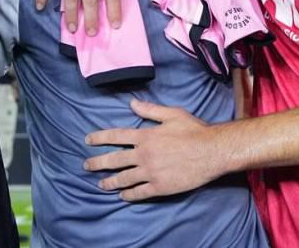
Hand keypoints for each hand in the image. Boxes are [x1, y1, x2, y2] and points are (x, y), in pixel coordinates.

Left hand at [84, 99, 219, 200]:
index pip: (116, 136)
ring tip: (100, 184)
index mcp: (145, 136)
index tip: (88, 141)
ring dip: (110, 181)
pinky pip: (139, 192)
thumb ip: (150, 110)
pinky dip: (129, 195)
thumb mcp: (172, 114)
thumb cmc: (194, 130)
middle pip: (114, 159)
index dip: (100, 138)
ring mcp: (151, 172)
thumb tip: (131, 103)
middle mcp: (144, 154)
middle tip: (86, 165)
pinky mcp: (160, 186)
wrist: (211, 151)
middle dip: (98, 162)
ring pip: (124, 178)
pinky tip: (122, 196)